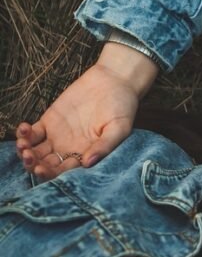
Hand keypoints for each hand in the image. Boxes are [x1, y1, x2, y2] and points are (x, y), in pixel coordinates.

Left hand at [15, 60, 141, 179]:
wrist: (114, 82)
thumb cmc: (122, 108)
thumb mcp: (120, 128)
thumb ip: (105, 146)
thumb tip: (88, 163)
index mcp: (86, 156)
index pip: (64, 172)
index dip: (51, 174)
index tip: (42, 169)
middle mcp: (70, 150)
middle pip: (46, 164)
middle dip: (34, 165)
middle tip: (29, 158)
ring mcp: (58, 136)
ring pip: (36, 151)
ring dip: (26, 152)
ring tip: (23, 145)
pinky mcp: (50, 121)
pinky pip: (33, 133)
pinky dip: (24, 134)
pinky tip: (23, 130)